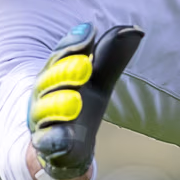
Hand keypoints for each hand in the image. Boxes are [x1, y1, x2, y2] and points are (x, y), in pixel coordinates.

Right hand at [26, 22, 145, 179]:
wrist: (66, 149)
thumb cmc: (82, 107)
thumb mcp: (99, 81)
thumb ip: (112, 57)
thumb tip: (136, 30)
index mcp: (55, 73)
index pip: (61, 55)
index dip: (73, 43)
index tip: (89, 31)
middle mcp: (44, 94)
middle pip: (49, 80)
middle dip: (64, 72)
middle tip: (84, 65)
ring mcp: (43, 121)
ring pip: (46, 111)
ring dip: (58, 105)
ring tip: (76, 100)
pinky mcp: (47, 146)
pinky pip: (48, 142)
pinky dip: (55, 139)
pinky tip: (65, 137)